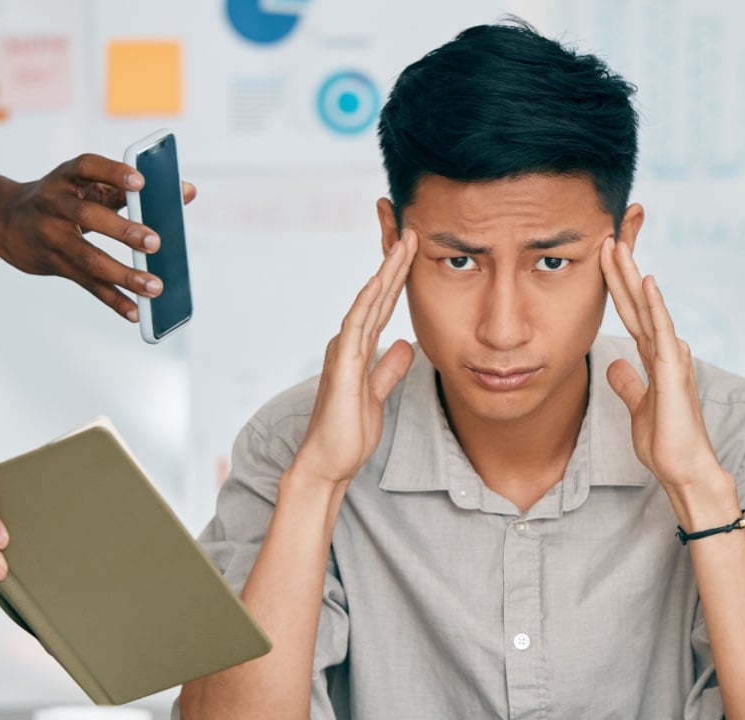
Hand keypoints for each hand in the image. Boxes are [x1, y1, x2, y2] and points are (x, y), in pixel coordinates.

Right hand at [0, 156, 199, 321]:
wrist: (8, 221)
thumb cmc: (66, 199)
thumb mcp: (91, 186)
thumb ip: (135, 189)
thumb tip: (188, 191)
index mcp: (67, 177)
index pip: (87, 167)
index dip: (113, 172)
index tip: (140, 180)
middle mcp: (54, 204)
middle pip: (88, 217)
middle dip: (122, 230)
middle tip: (155, 242)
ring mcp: (51, 237)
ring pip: (88, 258)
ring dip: (123, 275)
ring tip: (154, 287)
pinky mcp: (55, 265)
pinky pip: (86, 284)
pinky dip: (112, 300)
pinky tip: (135, 312)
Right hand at [288, 230, 418, 487]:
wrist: (328, 462)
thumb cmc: (349, 433)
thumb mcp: (378, 396)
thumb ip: (388, 369)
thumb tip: (405, 345)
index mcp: (358, 350)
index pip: (382, 307)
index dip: (399, 279)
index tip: (415, 253)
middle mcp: (348, 345)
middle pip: (376, 297)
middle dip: (395, 265)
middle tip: (412, 232)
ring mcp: (343, 353)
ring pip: (367, 304)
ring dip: (385, 273)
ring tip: (403, 245)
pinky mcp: (342, 367)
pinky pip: (355, 328)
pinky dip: (366, 303)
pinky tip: (378, 282)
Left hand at [600, 239, 728, 506]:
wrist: (686, 470)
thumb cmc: (666, 443)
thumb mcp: (638, 407)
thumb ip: (629, 383)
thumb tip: (615, 364)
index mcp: (655, 357)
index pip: (632, 314)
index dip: (617, 287)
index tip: (603, 259)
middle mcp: (665, 351)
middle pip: (638, 303)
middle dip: (622, 271)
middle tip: (608, 237)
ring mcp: (672, 358)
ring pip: (649, 309)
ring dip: (633, 277)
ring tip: (619, 246)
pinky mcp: (674, 371)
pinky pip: (662, 331)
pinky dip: (655, 305)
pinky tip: (647, 281)